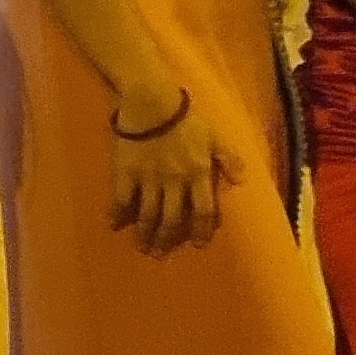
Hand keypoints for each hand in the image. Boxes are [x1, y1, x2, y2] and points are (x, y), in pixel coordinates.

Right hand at [106, 83, 237, 254]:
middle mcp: (175, 182)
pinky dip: (118, 214)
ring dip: (144, 233)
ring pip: (148, 214)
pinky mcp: (126, 172)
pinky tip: (114, 225)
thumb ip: (228, 159)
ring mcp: (149, 179)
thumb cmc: (185, 117)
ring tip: (141, 247)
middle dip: (166, 239)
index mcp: (198, 174)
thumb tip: (241, 180)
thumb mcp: (215, 136)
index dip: (201, 230)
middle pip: (172, 219)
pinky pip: (122, 199)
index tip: (197, 244)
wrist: (151, 101)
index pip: (204, 211)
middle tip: (159, 254)